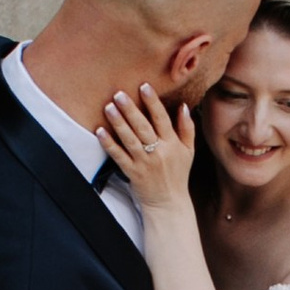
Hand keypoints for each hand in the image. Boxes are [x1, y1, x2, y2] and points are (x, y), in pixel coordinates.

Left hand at [96, 81, 196, 211]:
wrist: (169, 203)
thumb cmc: (178, 174)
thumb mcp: (188, 151)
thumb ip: (187, 128)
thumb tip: (183, 106)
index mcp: (172, 144)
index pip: (162, 119)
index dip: (152, 102)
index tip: (143, 86)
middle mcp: (158, 152)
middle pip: (143, 127)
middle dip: (130, 109)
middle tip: (119, 94)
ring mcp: (144, 162)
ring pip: (129, 139)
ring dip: (118, 123)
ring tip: (108, 107)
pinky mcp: (132, 173)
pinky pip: (119, 156)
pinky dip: (109, 144)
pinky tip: (100, 132)